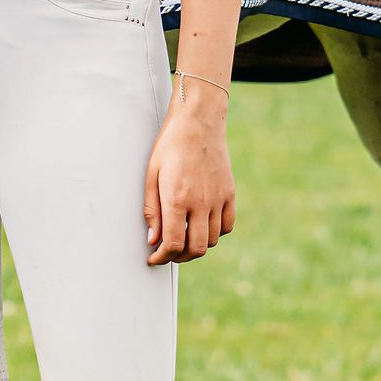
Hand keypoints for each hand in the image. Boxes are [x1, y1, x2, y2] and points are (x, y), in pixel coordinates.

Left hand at [144, 85, 235, 264]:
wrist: (199, 122)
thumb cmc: (170, 145)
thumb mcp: (151, 175)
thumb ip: (151, 210)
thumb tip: (153, 240)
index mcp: (177, 197)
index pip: (173, 243)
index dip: (162, 257)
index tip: (154, 258)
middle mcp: (201, 202)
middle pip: (195, 249)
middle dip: (178, 257)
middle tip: (167, 253)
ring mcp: (219, 199)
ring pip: (211, 240)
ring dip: (195, 246)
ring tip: (182, 238)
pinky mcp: (230, 194)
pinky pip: (226, 226)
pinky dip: (214, 233)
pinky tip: (201, 226)